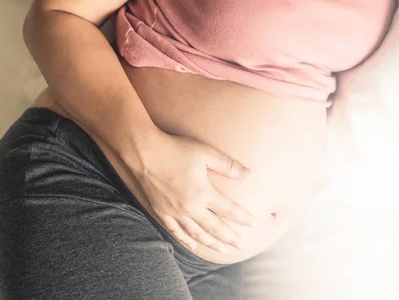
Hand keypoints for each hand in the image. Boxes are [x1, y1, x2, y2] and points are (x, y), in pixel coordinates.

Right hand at [132, 130, 258, 252]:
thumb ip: (228, 166)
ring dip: (211, 242)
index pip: (229, 210)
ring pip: (196, 233)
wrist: (143, 152)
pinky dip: (186, 240)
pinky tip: (193, 245)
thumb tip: (248, 173)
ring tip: (223, 249)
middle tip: (241, 245)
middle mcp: (190, 207)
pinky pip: (176, 231)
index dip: (244, 218)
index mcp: (203, 193)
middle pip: (215, 227)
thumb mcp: (206, 153)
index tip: (256, 224)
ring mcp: (174, 212)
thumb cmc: (176, 149)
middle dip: (230, 237)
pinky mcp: (161, 212)